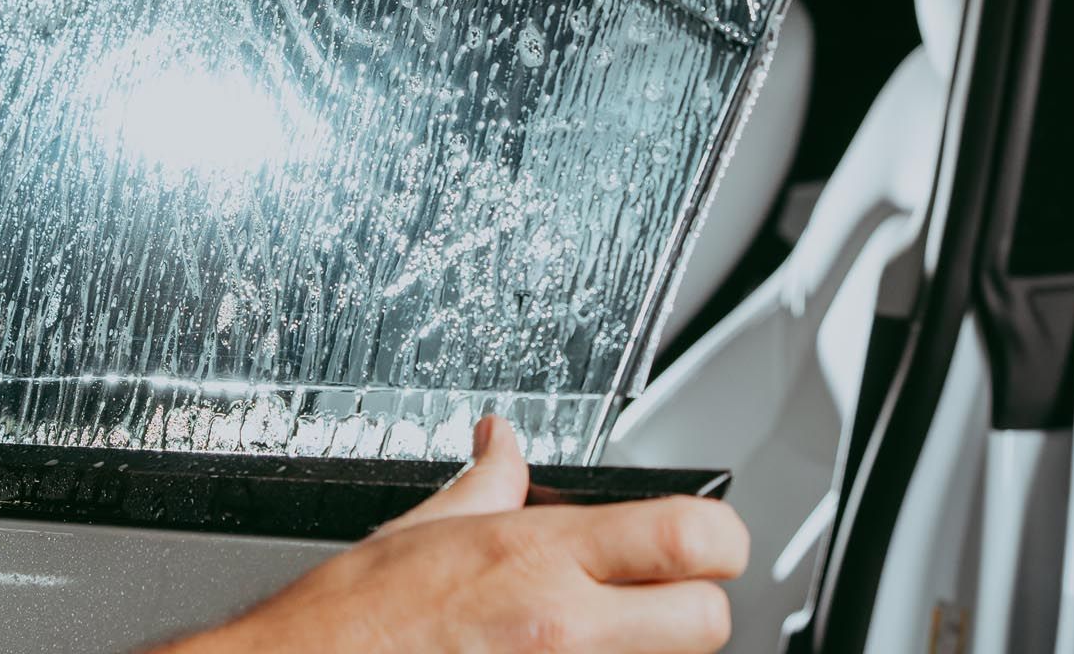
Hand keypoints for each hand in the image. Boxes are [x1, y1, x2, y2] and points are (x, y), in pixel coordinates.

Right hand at [166, 418, 746, 653]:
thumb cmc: (358, 617)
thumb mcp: (426, 526)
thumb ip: (488, 480)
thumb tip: (503, 440)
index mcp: (540, 555)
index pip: (694, 536)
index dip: (715, 537)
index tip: (702, 539)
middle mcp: (565, 625)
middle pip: (710, 619)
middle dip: (694, 608)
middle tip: (658, 598)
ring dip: (647, 648)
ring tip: (599, 632)